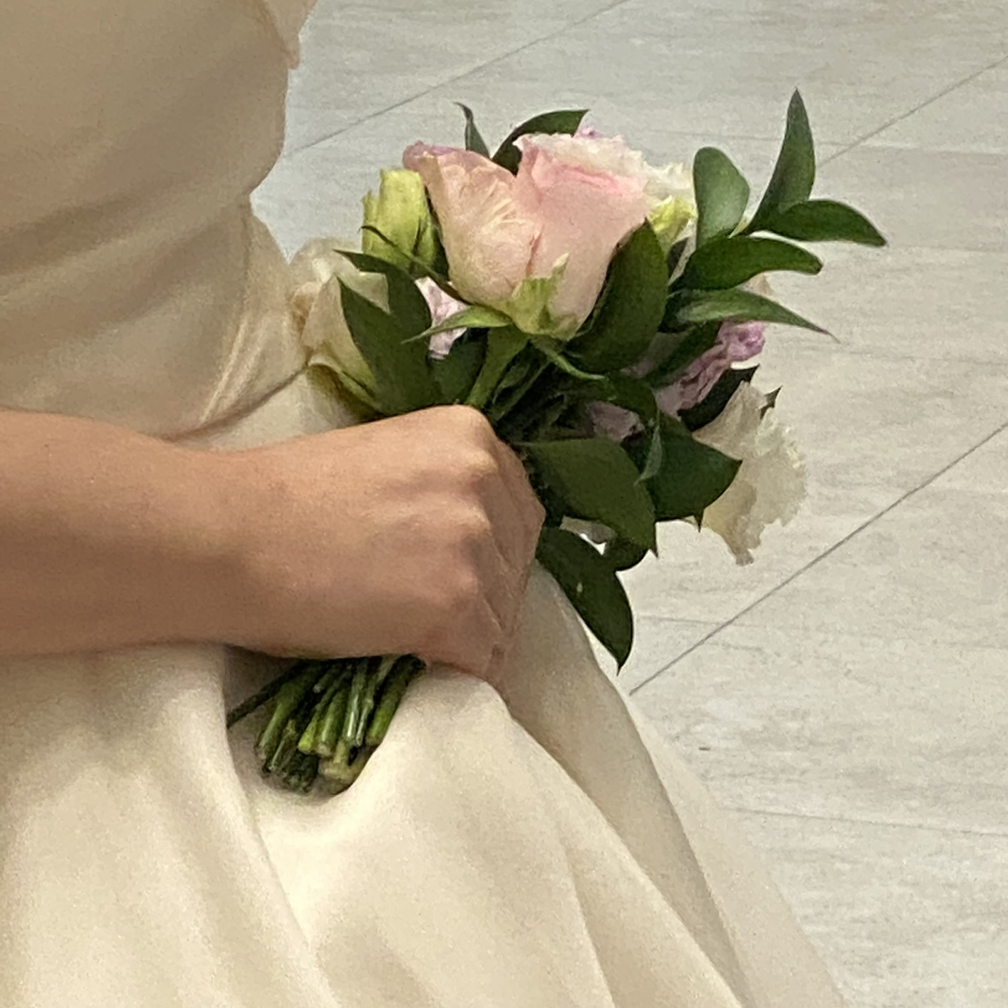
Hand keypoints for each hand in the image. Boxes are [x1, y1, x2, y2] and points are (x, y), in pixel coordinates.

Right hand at [219, 406, 544, 678]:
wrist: (227, 535)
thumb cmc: (285, 500)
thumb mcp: (389, 462)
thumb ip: (443, 488)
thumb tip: (476, 544)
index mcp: (471, 434)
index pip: (520, 514)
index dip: (492, 556)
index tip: (457, 579)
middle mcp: (485, 478)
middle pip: (518, 566)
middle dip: (485, 599)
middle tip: (432, 619)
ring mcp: (474, 541)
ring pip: (504, 617)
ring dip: (470, 639)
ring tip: (418, 646)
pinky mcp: (455, 603)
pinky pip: (485, 660)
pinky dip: (460, 674)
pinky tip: (425, 671)